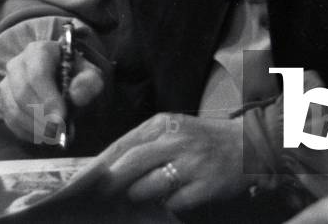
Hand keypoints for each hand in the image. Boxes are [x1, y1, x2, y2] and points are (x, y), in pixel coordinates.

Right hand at [0, 39, 103, 143]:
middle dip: (41, 117)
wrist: (62, 77)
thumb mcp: (90, 74)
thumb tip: (76, 95)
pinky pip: (10, 121)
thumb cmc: (75, 75)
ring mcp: (7, 84)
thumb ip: (89, 82)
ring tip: (55, 136)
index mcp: (39, 51)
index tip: (61, 118)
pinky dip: (27, 132)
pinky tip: (44, 136)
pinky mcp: (3, 102)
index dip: (48, 98)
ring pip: (14, 109)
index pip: (38, 74)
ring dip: (35, 127)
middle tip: (58, 132)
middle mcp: (17, 65)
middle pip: (22, 93)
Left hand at [96, 114, 249, 211]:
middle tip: (96, 198)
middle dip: (110, 184)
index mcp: (163, 124)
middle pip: (130, 165)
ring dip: (138, 196)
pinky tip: (171, 198)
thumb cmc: (201, 140)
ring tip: (140, 196)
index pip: (122, 145)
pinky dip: (166, 204)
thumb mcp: (172, 131)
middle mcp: (176, 140)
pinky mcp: (205, 185)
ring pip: (148, 187)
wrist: (247, 145)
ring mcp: (192, 163)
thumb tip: (104, 171)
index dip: (98, 166)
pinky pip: (173, 203)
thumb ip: (142, 146)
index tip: (80, 183)